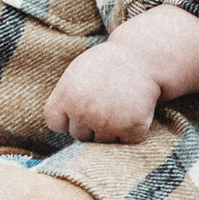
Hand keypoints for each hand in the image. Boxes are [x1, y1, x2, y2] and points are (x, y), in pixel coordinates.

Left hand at [43, 38, 161, 143]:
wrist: (143, 57)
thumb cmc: (108, 65)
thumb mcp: (77, 74)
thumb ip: (66, 99)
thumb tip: (63, 129)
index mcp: (66, 96)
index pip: (55, 123)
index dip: (68, 117)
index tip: (80, 106)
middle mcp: (83, 112)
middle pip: (79, 135)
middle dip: (90, 124)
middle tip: (105, 102)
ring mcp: (107, 123)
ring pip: (101, 142)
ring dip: (110, 129)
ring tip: (119, 105)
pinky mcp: (131, 129)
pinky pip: (125, 141)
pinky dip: (131, 131)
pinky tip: (133, 111)